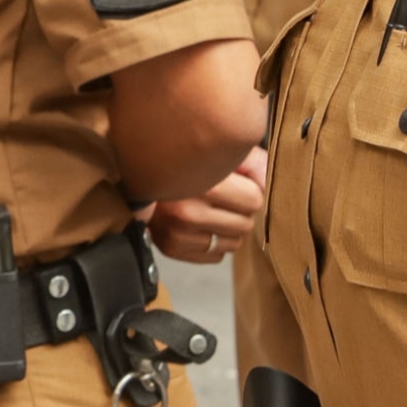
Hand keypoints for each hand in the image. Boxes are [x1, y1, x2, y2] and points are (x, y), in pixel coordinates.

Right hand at [149, 156, 265, 262]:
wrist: (137, 178)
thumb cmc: (184, 161)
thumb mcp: (218, 150)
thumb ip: (252, 163)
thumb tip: (269, 182)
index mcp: (203, 184)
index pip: (254, 200)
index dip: (250, 189)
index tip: (238, 182)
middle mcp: (188, 212)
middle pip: (246, 223)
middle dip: (240, 210)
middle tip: (225, 196)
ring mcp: (178, 234)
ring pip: (233, 243)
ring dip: (228, 228)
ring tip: (211, 209)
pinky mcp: (172, 249)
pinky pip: (216, 256)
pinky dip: (213, 242)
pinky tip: (200, 224)